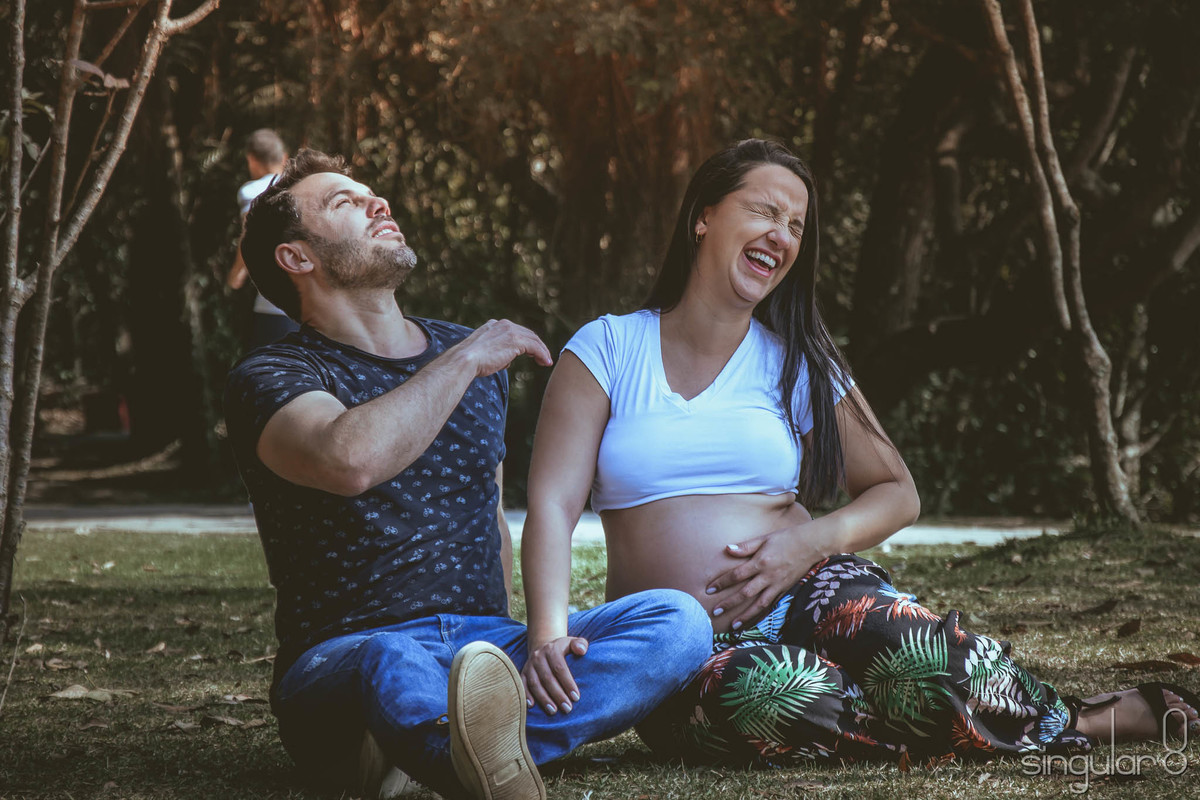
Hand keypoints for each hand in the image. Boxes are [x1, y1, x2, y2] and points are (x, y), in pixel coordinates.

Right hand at [453, 319, 553, 376]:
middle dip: (537, 345)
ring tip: (547, 361)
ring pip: (533, 339)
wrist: (464, 360)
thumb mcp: (484, 353)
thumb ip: (497, 353)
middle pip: (527, 333)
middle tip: (543, 357)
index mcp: (494, 325)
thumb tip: (507, 361)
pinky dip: (542, 354)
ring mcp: (510, 331)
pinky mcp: (516, 340)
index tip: (531, 352)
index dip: (526, 341)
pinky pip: (535, 347)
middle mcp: (503, 324)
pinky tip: (546, 362)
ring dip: (542, 351)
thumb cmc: (470, 361)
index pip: (516, 331)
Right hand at [521, 636, 587, 715]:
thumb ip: (580, 644)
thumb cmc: (563, 650)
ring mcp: (529, 665)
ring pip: (535, 683)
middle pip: (547, 678)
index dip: (568, 683)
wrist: (544, 648)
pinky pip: (523, 685)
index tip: (576, 697)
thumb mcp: (572, 643)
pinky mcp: (523, 673)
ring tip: (553, 711)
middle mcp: (539, 656)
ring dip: (544, 698)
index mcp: (552, 649)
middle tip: (567, 708)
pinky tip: (532, 706)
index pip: (560, 667)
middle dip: (558, 695)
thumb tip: (581, 650)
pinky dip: (526, 695)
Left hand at [705, 525, 826, 629]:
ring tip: (732, 625)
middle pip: (745, 593)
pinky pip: (770, 605)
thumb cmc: (786, 538)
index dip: (721, 583)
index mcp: (760, 562)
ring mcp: (777, 585)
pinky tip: (752, 621)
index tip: (709, 590)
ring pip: (758, 604)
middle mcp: (768, 576)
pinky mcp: (785, 590)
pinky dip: (760, 615)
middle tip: (715, 611)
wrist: (811, 545)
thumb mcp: (764, 538)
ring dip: (744, 616)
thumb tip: (728, 549)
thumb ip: (746, 546)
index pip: (736, 575)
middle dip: (729, 603)